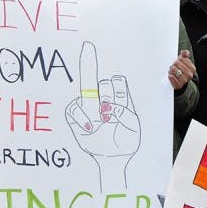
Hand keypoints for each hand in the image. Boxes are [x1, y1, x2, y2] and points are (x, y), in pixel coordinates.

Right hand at [65, 41, 140, 188]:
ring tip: (103, 120)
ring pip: (86, 97)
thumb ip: (125, 113)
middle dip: (104, 92)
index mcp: (116, 100)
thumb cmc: (126, 144)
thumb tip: (112, 105)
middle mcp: (101, 103)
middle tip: (110, 108)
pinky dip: (81, 119)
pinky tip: (90, 127)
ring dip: (96, 107)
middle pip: (98, 85)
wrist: (114, 162)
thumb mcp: (132, 127)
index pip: (113, 82)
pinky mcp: (76, 123)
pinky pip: (74, 112)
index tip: (88, 46)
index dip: (101, 68)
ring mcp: (87, 112)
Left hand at [168, 49, 194, 89]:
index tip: (178, 62)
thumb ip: (185, 55)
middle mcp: (189, 75)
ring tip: (171, 71)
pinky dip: (170, 76)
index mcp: (192, 68)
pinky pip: (172, 78)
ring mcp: (184, 80)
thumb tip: (184, 52)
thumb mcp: (184, 62)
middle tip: (173, 67)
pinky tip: (170, 76)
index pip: (182, 59)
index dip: (178, 59)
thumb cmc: (181, 70)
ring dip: (171, 70)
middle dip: (174, 64)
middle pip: (177, 63)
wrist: (180, 82)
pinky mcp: (179, 85)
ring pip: (174, 70)